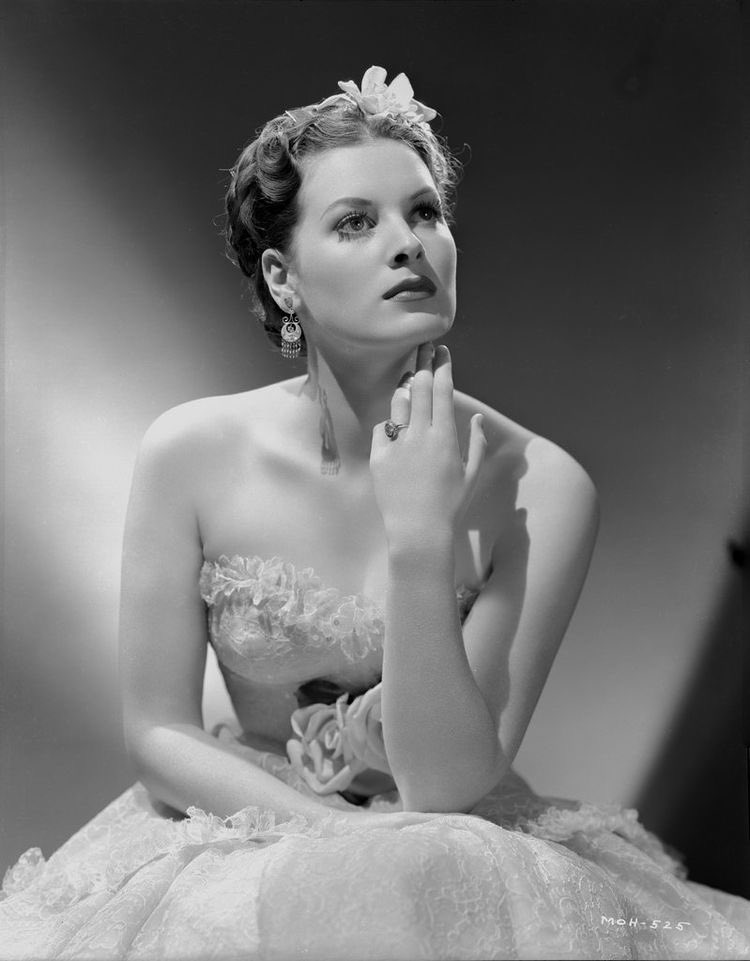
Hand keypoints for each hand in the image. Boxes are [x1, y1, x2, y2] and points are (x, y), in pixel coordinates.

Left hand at [369, 343, 486, 542]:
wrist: (418, 532)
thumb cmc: (450, 506)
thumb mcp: (471, 475)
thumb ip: (476, 443)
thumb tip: (475, 417)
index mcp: (445, 437)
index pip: (442, 391)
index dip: (442, 367)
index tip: (441, 351)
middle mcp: (420, 435)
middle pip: (419, 387)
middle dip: (422, 363)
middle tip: (422, 347)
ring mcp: (397, 444)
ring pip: (398, 403)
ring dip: (404, 386)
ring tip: (408, 375)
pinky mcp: (378, 456)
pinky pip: (382, 429)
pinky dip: (390, 425)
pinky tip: (396, 428)